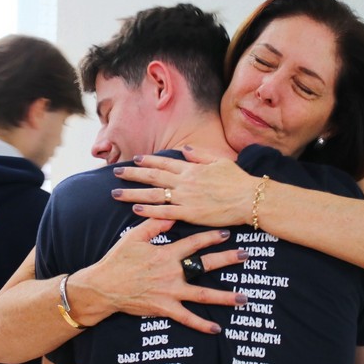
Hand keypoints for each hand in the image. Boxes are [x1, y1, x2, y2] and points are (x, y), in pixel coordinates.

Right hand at [71, 218, 247, 334]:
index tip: (227, 232)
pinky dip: (201, 324)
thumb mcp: (133, 237)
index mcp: (165, 254)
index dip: (211, 236)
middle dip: (227, 259)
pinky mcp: (164, 308)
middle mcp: (172, 272)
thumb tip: (172, 213)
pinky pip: (186, 318)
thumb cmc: (117, 261)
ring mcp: (170, 292)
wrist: (103, 287)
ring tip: (243, 298)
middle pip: (205, 265)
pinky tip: (216, 329)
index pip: (193, 243)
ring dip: (224, 296)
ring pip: (202, 294)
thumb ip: (154, 225)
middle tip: (246, 256)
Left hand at [111, 145, 259, 227]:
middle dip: (132, 174)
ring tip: (115, 193)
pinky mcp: (188, 214)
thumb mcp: (220, 160)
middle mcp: (184, 181)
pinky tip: (134, 210)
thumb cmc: (238, 180)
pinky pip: (163, 212)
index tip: (134, 159)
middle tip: (115, 173)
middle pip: (152, 176)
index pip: (164, 162)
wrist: (249, 199)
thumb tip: (185, 150)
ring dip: (132, 193)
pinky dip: (148, 211)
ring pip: (152, 195)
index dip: (147, 161)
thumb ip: (200, 155)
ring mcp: (185, 198)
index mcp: (191, 168)